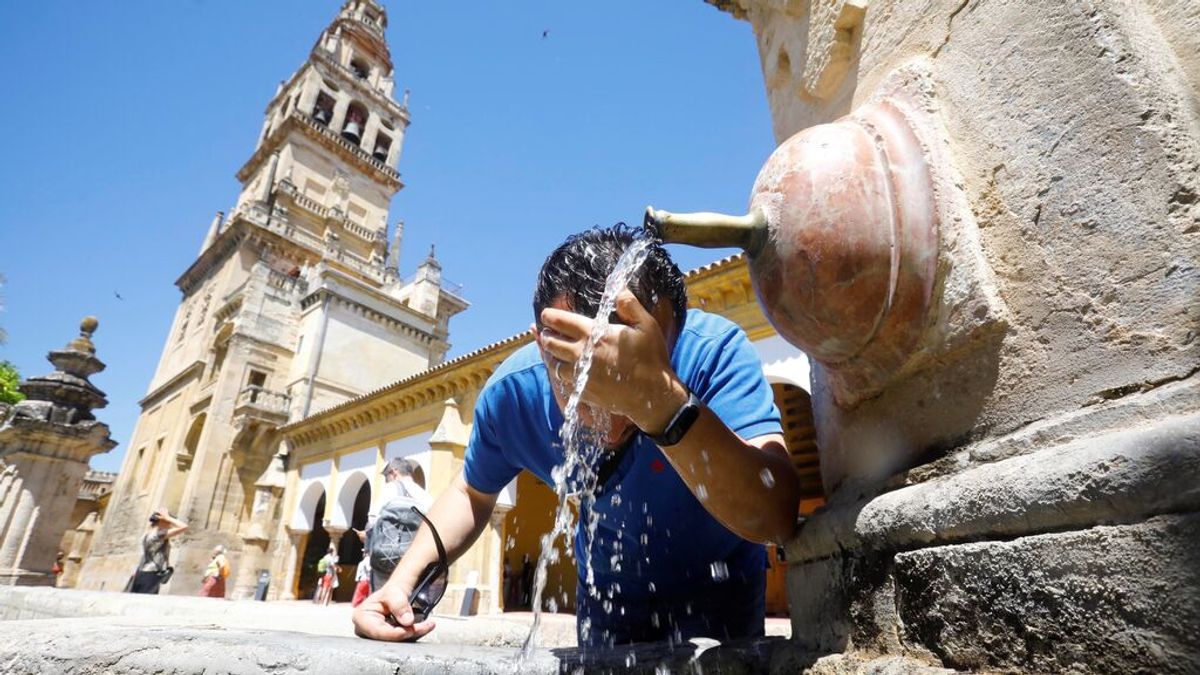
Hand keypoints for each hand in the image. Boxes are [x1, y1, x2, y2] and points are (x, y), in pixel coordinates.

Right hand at [353, 581, 435, 641]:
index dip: (396, 633)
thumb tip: (407, 621)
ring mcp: (375, 636)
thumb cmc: (390, 592)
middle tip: (425, 626)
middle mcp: (365, 630)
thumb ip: (399, 604)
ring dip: (413, 634)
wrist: (395, 595)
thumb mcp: (394, 592)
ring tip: (427, 625)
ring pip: (396, 642)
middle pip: (387, 639)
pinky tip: (424, 627)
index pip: (378, 632)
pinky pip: (401, 641)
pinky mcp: (386, 639)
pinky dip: (414, 634)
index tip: (411, 629)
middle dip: (407, 634)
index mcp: (361, 618)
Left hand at [537, 290, 686, 432]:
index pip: (560, 321)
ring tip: (547, 350)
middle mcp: (581, 354)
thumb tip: (618, 288)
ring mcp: (580, 375)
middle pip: (551, 343)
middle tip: (543, 332)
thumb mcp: (646, 325)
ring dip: (548, 355)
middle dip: (544, 335)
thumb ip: (630, 304)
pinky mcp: (583, 392)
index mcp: (594, 334)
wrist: (652, 395)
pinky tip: (562, 370)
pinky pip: (562, 381)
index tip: (545, 315)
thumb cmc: (651, 358)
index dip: (549, 316)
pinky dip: (559, 373)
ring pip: (553, 364)